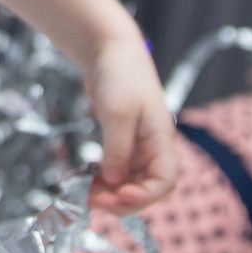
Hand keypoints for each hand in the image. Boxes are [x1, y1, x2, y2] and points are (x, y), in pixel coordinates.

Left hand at [83, 33, 177, 213]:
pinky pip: (118, 172)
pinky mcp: (123, 143)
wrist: (110, 50)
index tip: (119, 196)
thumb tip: (115, 183)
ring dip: (111, 194)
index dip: (145, 196)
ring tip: (87, 196)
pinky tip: (88, 184)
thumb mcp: (117, 113)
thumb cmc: (120, 75)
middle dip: (122, 200)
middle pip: (147, 188)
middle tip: (94, 202)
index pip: (165, 181)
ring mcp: (139, 147)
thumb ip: (117, 150)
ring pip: (130, 183)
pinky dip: (105, 181)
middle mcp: (154, 148)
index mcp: (161, 140)